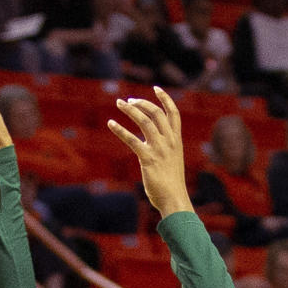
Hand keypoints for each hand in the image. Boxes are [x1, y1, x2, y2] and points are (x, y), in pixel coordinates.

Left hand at [107, 88, 191, 218]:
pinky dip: (120, 130)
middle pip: (156, 113)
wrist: (174, 199)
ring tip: (119, 104)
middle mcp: (169, 141)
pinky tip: (111, 123)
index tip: (156, 89)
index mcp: (176, 141)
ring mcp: (159, 149)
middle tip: (128, 100)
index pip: (173, 113)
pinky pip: (132, 140)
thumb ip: (166, 151)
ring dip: (131, 110)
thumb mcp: (172, 162)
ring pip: (145, 121)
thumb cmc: (171, 185)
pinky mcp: (148, 158)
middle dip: (142, 103)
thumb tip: (155, 150)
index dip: (165, 99)